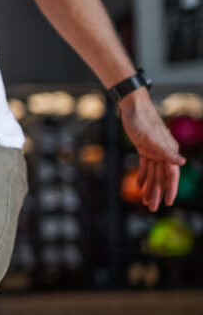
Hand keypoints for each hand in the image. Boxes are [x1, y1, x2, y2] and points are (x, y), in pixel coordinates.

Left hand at [119, 90, 184, 211]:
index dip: (171, 189)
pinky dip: (143, 176)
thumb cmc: (142, 121)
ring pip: (153, 173)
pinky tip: (139, 186)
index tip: (169, 202)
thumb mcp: (152, 138)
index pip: (171, 175)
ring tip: (145, 201)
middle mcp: (163, 152)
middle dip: (157, 193)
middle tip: (151, 207)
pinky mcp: (144, 147)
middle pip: (161, 177)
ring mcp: (154, 150)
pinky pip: (145, 165)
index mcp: (168, 151)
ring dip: (149, 187)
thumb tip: (181, 162)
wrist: (132, 107)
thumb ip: (166, 152)